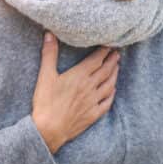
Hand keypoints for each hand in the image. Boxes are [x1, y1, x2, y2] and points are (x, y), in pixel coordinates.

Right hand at [32, 32, 118, 153]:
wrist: (49, 129)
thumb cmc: (45, 102)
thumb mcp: (45, 76)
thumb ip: (49, 54)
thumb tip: (50, 34)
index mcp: (79, 76)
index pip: (96, 59)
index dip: (104, 51)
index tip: (109, 44)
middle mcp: (90, 87)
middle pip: (106, 70)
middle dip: (112, 60)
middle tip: (117, 53)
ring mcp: (93, 101)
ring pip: (109, 85)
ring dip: (114, 74)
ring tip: (117, 67)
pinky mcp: (93, 114)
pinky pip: (107, 102)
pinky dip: (111, 94)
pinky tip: (112, 90)